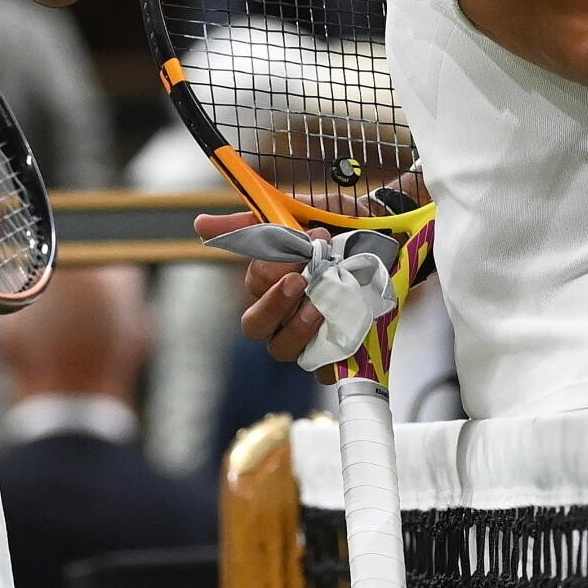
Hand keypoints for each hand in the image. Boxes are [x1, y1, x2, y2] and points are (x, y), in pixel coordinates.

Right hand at [195, 210, 325, 362]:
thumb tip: (201, 224)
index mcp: (269, 285)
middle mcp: (281, 316)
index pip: (253, 286)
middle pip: (256, 326)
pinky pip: (323, 370)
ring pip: (284, 349)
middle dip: (274, 304)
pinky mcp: (334, 357)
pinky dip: (330, 357)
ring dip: (299, 326)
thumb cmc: (335, 233)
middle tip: (300, 280)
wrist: (387, 243)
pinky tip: (340, 334)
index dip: (269, 272)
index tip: (297, 249)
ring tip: (321, 304)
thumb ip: (251, 224)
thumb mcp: (296, 218)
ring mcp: (306, 339)